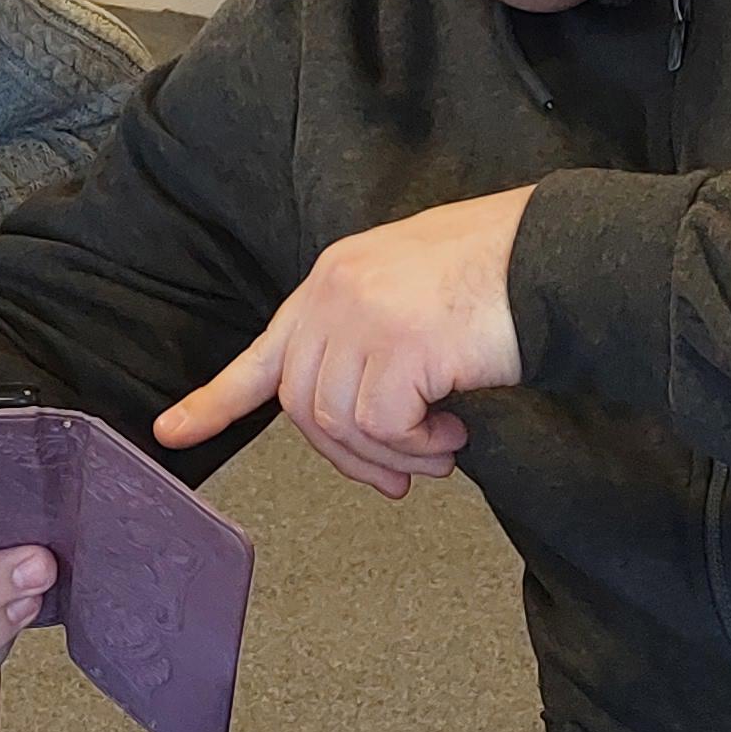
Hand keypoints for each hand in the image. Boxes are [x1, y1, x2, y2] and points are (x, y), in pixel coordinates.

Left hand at [157, 188, 529, 497]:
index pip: (263, 352)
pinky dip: (418, 446)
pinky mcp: (400, 345)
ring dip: (394, 454)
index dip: (216, 400)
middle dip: (348, 455)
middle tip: (401, 477)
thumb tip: (360, 422)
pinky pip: (384, 427)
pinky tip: (456, 429)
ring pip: (342, 423)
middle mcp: (336, 293)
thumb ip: (369, 340)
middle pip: (304, 405)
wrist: (557, 254)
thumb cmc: (501, 275)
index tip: (173, 433)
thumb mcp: (412, 292)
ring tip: (443, 446)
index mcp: (333, 279)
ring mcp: (364, 316)